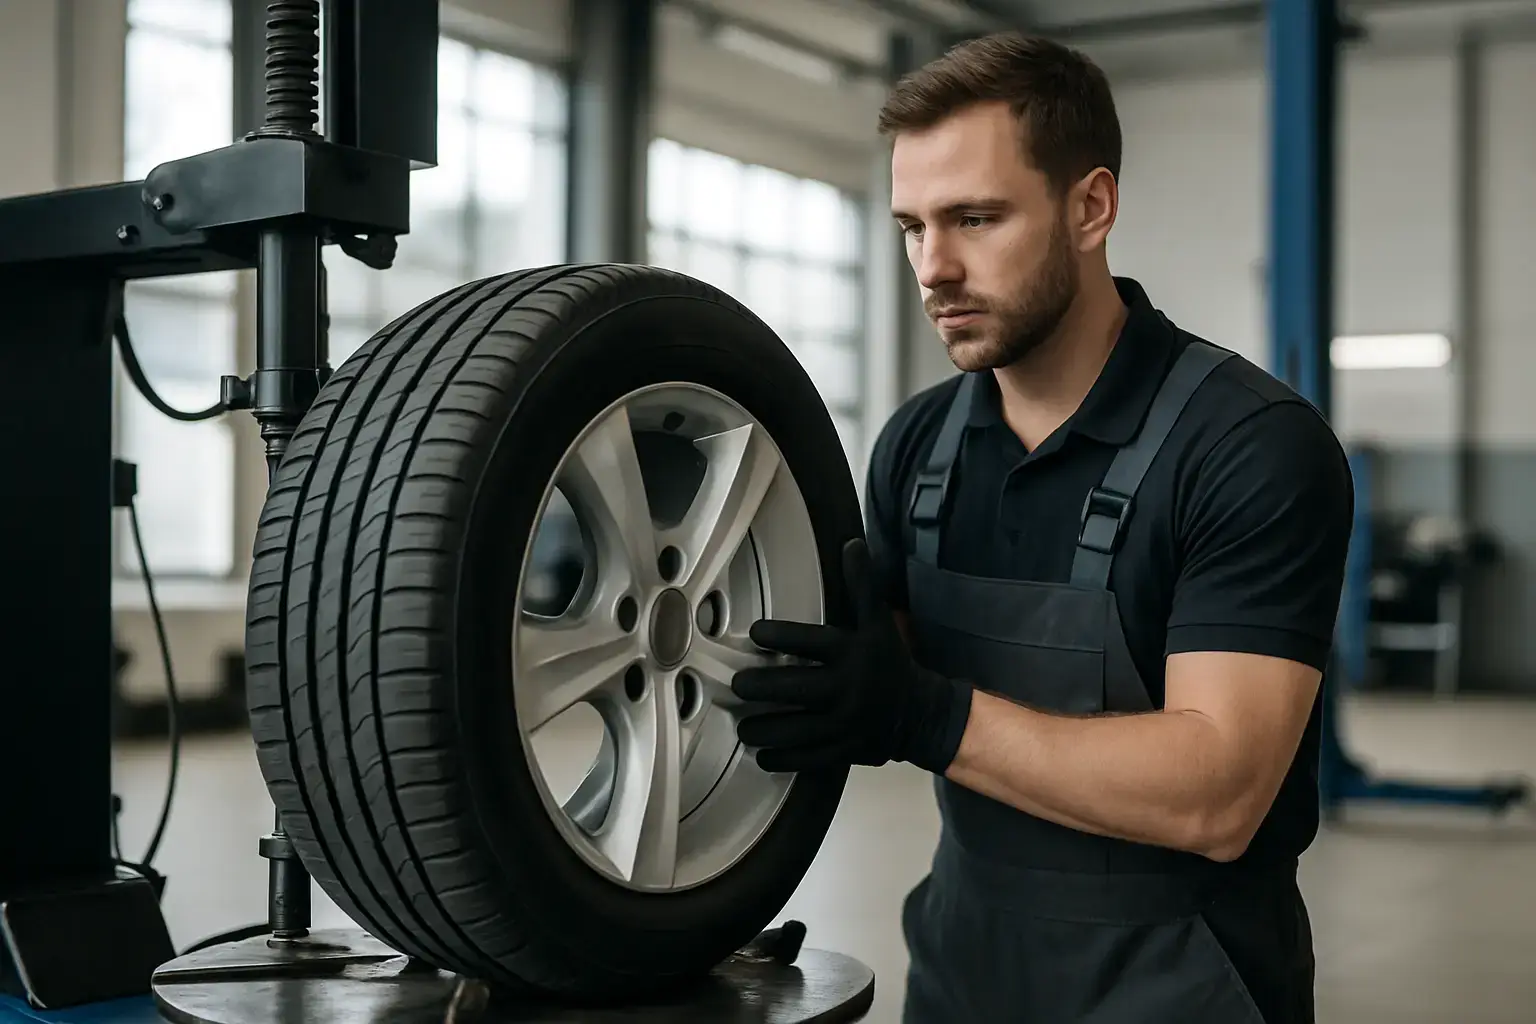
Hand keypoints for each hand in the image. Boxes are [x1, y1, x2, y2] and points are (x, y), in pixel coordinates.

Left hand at [731, 538, 973, 773]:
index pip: (810, 642)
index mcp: (852, 653)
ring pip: (794, 729)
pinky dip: (781, 757)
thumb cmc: (890, 662)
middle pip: (794, 688)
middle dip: (759, 687)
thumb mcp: (879, 622)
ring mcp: (844, 724)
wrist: (921, 714)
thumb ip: (861, 585)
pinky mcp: (843, 750)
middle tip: (737, 685)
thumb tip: (851, 543)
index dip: (779, 636)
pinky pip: (806, 757)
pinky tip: (762, 753)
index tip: (755, 633)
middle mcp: (847, 688)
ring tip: (743, 724)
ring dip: (763, 727)